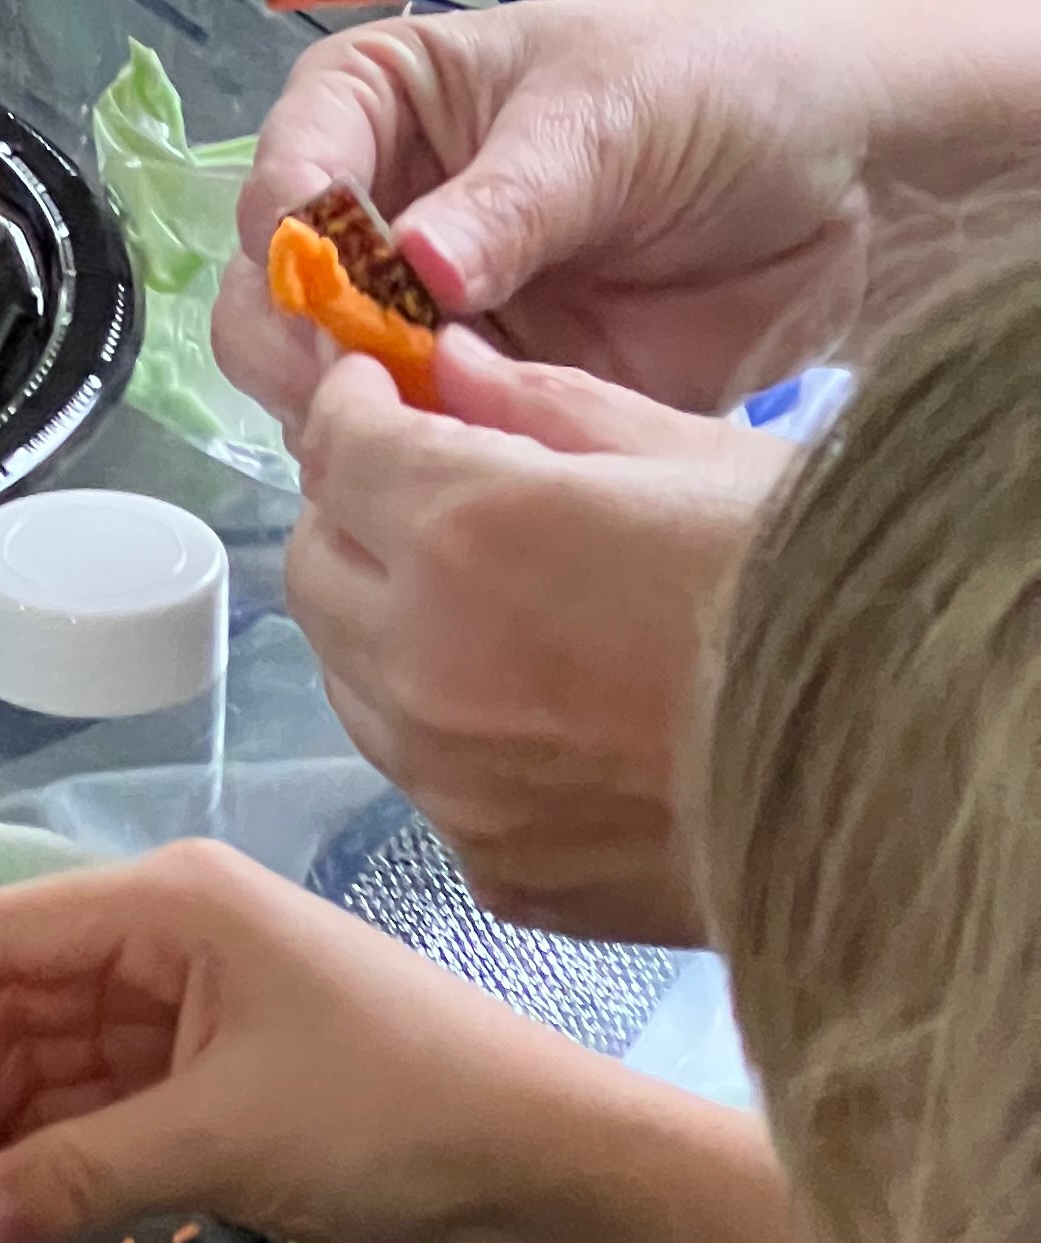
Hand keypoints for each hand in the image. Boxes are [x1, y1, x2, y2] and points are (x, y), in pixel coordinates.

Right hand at [0, 849, 804, 1242]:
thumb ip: (72, 1180)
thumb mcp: (221, 1141)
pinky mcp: (220, 1087)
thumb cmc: (398, 1116)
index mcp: (168, 903)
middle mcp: (169, 941)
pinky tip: (12, 1226)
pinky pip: (107, 1115)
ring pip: (56, 1067)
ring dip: (1, 1138)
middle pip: (17, 1001)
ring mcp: (194, 1015)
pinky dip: (60, 1166)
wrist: (555, 1176)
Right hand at [211, 0, 897, 421]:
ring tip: (432, 423)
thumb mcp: (608, 117)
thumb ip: (510, 200)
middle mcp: (380, 212)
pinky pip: (425, 442)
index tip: (331, 288)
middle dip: (302, 340)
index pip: (286, 166)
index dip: (291, 231)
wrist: (849, 178)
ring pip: (326, 382)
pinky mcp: (489, 396)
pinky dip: (432, 462)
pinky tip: (476, 464)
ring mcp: (427, 315)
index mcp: (379, 106)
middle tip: (369, 382)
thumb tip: (417, 268)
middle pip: (274, 290)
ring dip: (358, 412)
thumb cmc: (712, 93)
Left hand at [284, 332, 783, 940]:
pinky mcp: (499, 871)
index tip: (386, 396)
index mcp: (469, 531)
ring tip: (494, 605)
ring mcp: (455, 782)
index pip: (337, 445)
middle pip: (316, 567)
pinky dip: (452, 734)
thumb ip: (544, 409)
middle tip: (429, 494)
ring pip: (352, 679)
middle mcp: (429, 661)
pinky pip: (426, 782)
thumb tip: (450, 371)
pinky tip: (542, 710)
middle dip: (357, 517)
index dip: (357, 407)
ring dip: (391, 626)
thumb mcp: (696, 455)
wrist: (926, 777)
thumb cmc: (829, 591)